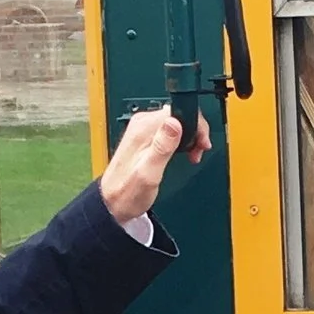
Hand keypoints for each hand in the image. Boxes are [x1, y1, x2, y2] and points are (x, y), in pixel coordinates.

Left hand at [99, 107, 209, 226]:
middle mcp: (141, 124)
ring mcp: (142, 129)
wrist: (112, 202)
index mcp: (144, 129)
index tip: (200, 143)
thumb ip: (162, 147)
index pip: (178, 111)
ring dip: (189, 136)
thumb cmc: (128, 193)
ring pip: (175, 121)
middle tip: (198, 151)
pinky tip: (182, 152)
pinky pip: (168, 129)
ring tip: (192, 154)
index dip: (196, 126)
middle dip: (195, 132)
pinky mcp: (144, 136)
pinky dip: (180, 139)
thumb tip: (174, 123)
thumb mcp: (149, 173)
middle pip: (178, 114)